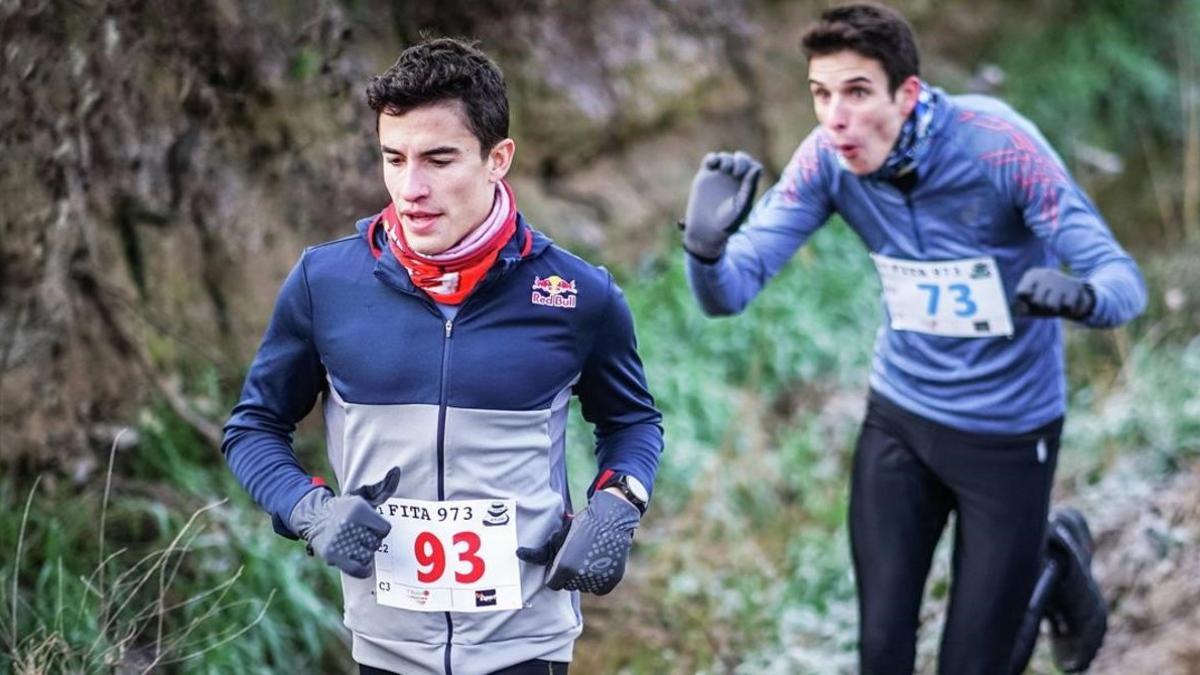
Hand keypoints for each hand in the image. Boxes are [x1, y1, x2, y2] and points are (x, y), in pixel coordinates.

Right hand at [288, 467, 400, 577]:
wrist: (315, 518)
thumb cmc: (347, 509)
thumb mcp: (363, 497)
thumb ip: (383, 488)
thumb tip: (396, 471)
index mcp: (359, 508)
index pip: (385, 529)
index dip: (379, 529)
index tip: (369, 526)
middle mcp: (348, 523)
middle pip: (376, 543)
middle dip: (370, 541)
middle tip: (359, 535)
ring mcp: (339, 540)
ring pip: (367, 556)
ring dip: (363, 554)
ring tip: (354, 545)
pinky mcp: (332, 554)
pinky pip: (357, 570)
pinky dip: (362, 570)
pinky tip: (359, 563)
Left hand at [516, 490, 639, 594]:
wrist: (609, 518)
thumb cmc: (578, 528)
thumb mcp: (556, 539)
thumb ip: (538, 553)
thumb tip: (517, 553)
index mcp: (563, 568)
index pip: (554, 585)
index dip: (557, 574)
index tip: (563, 562)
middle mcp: (579, 576)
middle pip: (570, 586)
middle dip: (571, 575)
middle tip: (578, 557)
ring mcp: (597, 578)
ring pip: (586, 587)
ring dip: (586, 578)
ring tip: (589, 558)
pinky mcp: (612, 579)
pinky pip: (600, 589)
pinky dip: (600, 581)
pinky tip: (598, 565)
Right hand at [682, 151, 762, 260]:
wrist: (706, 230)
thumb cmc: (727, 222)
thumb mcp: (741, 205)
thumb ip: (749, 186)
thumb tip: (756, 168)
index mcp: (746, 186)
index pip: (753, 167)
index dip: (751, 165)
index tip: (746, 176)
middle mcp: (733, 180)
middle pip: (741, 159)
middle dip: (741, 160)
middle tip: (736, 173)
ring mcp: (719, 177)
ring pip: (726, 157)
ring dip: (728, 159)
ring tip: (726, 170)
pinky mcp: (705, 176)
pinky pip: (710, 160)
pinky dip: (713, 158)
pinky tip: (714, 164)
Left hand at [1014, 268, 1094, 320]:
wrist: (1071, 291)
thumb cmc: (1044, 298)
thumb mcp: (1029, 301)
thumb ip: (1021, 305)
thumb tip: (1021, 308)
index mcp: (1032, 275)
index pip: (1022, 292)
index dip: (1026, 301)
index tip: (1029, 298)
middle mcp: (1046, 274)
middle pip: (1037, 301)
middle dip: (1040, 306)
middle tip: (1045, 301)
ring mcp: (1061, 280)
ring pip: (1052, 305)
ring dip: (1053, 310)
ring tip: (1055, 303)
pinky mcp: (1075, 287)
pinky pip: (1068, 307)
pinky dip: (1067, 309)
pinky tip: (1066, 302)